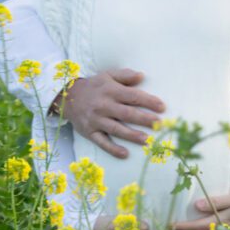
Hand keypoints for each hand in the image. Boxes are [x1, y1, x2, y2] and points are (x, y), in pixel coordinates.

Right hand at [51, 69, 165, 158]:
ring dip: (132, 135)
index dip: (148, 101)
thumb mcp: (107, 75)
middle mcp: (104, 106)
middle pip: (127, 113)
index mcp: (110, 91)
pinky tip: (125, 154)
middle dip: (144, 119)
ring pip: (116, 129)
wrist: (67, 97)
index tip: (162, 107)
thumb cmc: (94, 86)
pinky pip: (102, 142)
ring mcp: (96, 120)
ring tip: (147, 140)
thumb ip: (125, 75)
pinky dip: (113, 149)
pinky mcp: (90, 132)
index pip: (132, 96)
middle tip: (160, 124)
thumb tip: (142, 76)